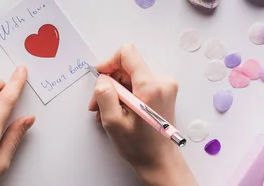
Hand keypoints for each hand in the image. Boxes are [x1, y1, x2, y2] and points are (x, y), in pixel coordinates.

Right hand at [88, 45, 197, 185]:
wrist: (159, 160)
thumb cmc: (139, 146)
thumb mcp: (113, 122)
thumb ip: (105, 95)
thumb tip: (102, 79)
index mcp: (151, 86)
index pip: (127, 53)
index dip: (109, 62)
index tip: (101, 78)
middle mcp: (162, 81)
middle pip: (127, 66)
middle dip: (109, 82)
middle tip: (98, 103)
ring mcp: (165, 85)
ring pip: (130, 75)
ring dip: (115, 90)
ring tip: (108, 110)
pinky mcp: (163, 90)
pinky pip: (137, 82)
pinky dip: (125, 93)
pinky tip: (119, 110)